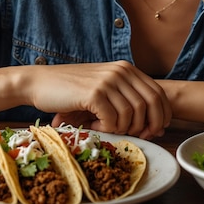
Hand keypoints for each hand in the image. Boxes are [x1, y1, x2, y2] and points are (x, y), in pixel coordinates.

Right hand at [29, 60, 170, 138]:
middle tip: (134, 135)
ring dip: (122, 128)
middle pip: (150, 104)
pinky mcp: (94, 93)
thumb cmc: (72, 89)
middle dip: (148, 126)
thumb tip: (157, 126)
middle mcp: (120, 71)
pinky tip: (94, 124)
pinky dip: (106, 128)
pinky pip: (113, 120)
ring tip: (105, 126)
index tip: (155, 131)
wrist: (41, 82)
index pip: (158, 93)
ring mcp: (107, 81)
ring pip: (132, 115)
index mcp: (126, 68)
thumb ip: (128, 100)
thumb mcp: (105, 87)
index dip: (162, 115)